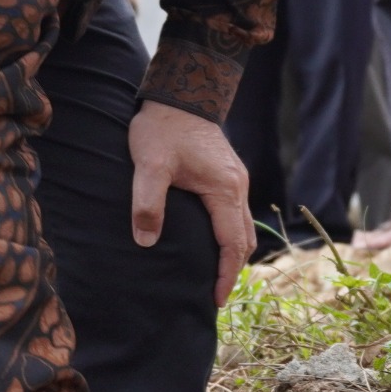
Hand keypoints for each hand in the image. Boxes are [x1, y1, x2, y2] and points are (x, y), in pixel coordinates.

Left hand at [130, 101, 255, 306]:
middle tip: (215, 296)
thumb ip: (147, 203)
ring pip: (242, 226)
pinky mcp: (228, 173)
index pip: (232, 244)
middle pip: (244, 239)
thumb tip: (146, 241)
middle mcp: (237, 187)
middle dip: (233, 270)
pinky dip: (230, 235)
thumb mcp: (149, 166)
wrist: (182, 91)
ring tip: (215, 275)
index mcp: (224, 190)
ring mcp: (236, 179)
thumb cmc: (164, 128)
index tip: (216, 300)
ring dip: (233, 253)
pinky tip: (212, 241)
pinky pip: (236, 213)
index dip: (225, 275)